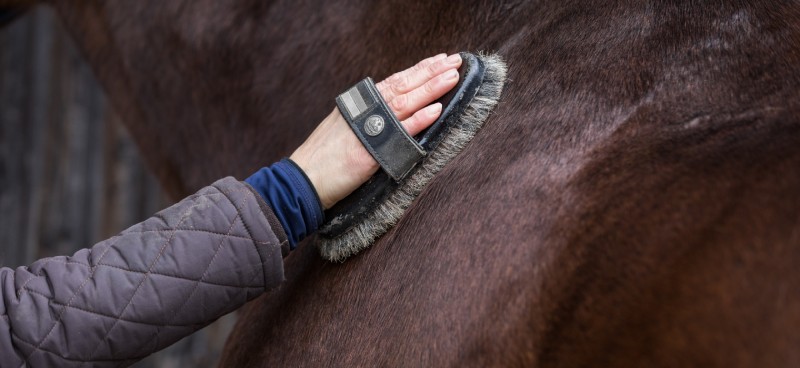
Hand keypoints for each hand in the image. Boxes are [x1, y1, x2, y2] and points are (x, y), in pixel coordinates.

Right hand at [290, 53, 462, 208]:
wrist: (305, 180)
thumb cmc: (324, 159)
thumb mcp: (346, 127)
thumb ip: (368, 118)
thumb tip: (393, 113)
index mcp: (361, 104)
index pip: (396, 80)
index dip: (420, 69)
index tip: (440, 60)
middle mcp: (365, 110)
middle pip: (403, 85)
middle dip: (431, 72)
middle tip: (456, 61)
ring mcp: (367, 128)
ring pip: (405, 102)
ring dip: (430, 88)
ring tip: (452, 77)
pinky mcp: (370, 151)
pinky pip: (400, 132)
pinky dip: (418, 120)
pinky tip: (436, 110)